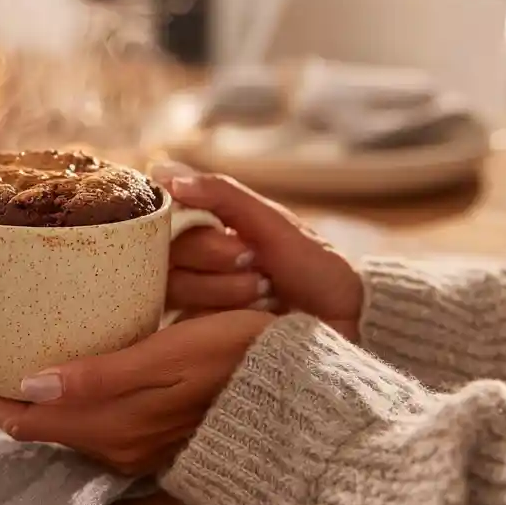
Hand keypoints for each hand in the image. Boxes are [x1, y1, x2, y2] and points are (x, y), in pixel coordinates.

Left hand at [0, 310, 272, 474]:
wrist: (300, 393)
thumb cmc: (243, 359)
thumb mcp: (176, 357)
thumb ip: (104, 376)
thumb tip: (30, 385)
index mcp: (111, 425)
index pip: (15, 415)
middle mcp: (109, 438)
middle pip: (18, 415)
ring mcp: (124, 434)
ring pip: (40, 413)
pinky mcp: (138, 422)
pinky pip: (68, 410)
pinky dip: (34, 383)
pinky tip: (31, 353)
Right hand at [159, 166, 364, 339]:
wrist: (343, 322)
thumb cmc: (312, 265)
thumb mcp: (271, 221)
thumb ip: (220, 193)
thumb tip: (162, 171)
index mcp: (207, 224)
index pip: (163, 214)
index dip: (179, 219)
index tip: (219, 225)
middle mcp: (192, 258)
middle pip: (166, 251)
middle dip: (214, 254)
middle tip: (253, 259)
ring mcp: (194, 297)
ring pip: (174, 286)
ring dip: (225, 287)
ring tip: (265, 290)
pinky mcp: (198, 332)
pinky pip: (186, 321)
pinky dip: (224, 314)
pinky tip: (255, 314)